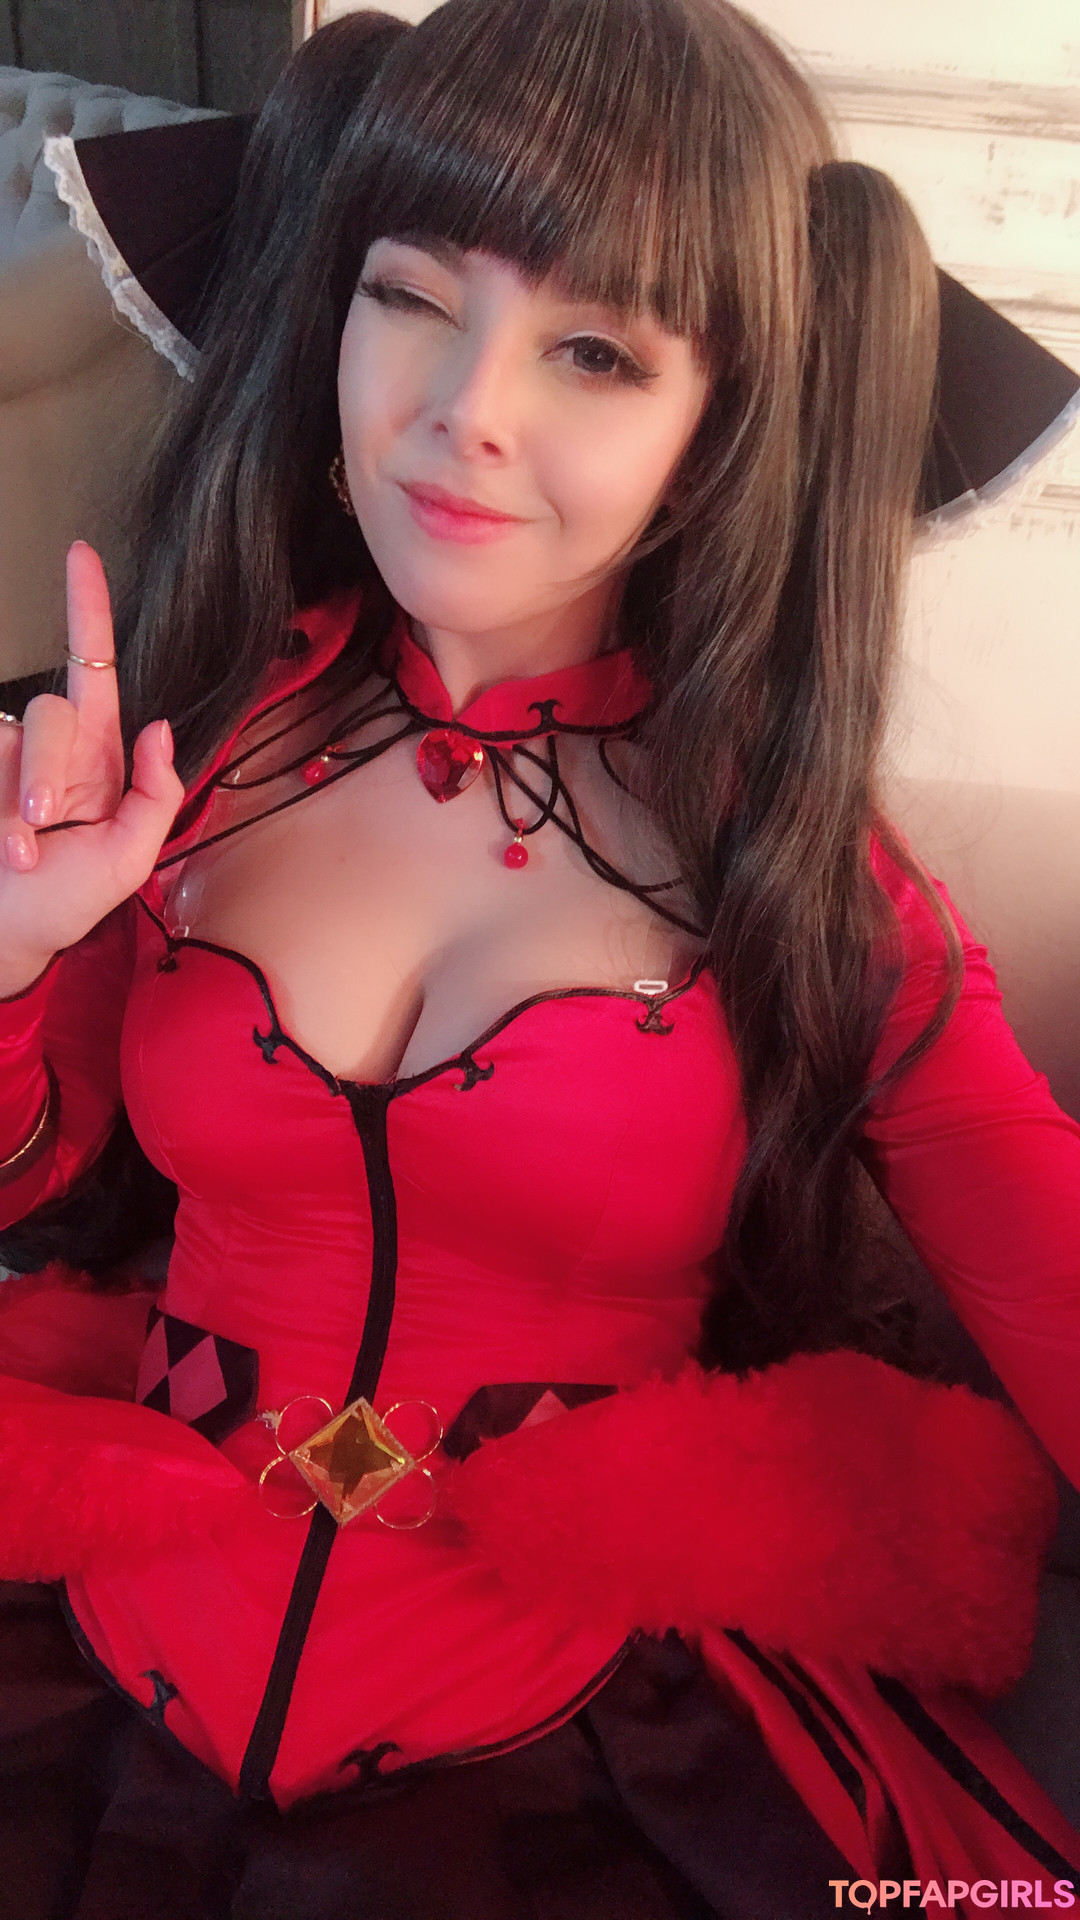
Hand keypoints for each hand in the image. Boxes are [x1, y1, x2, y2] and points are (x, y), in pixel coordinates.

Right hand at [0, 543, 184, 990]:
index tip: (80, 555)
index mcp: (97, 758)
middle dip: (43, 770)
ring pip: (12, 740)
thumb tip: (160, 729)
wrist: (5, 937)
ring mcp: (3, 759)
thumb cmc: (65, 903)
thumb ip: (156, 795)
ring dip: (15, 804)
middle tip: (39, 825)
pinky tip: (2, 850)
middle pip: (50, 713)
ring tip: (18, 856)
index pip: (94, 670)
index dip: (87, 610)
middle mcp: (47, 749)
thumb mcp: (129, 859)